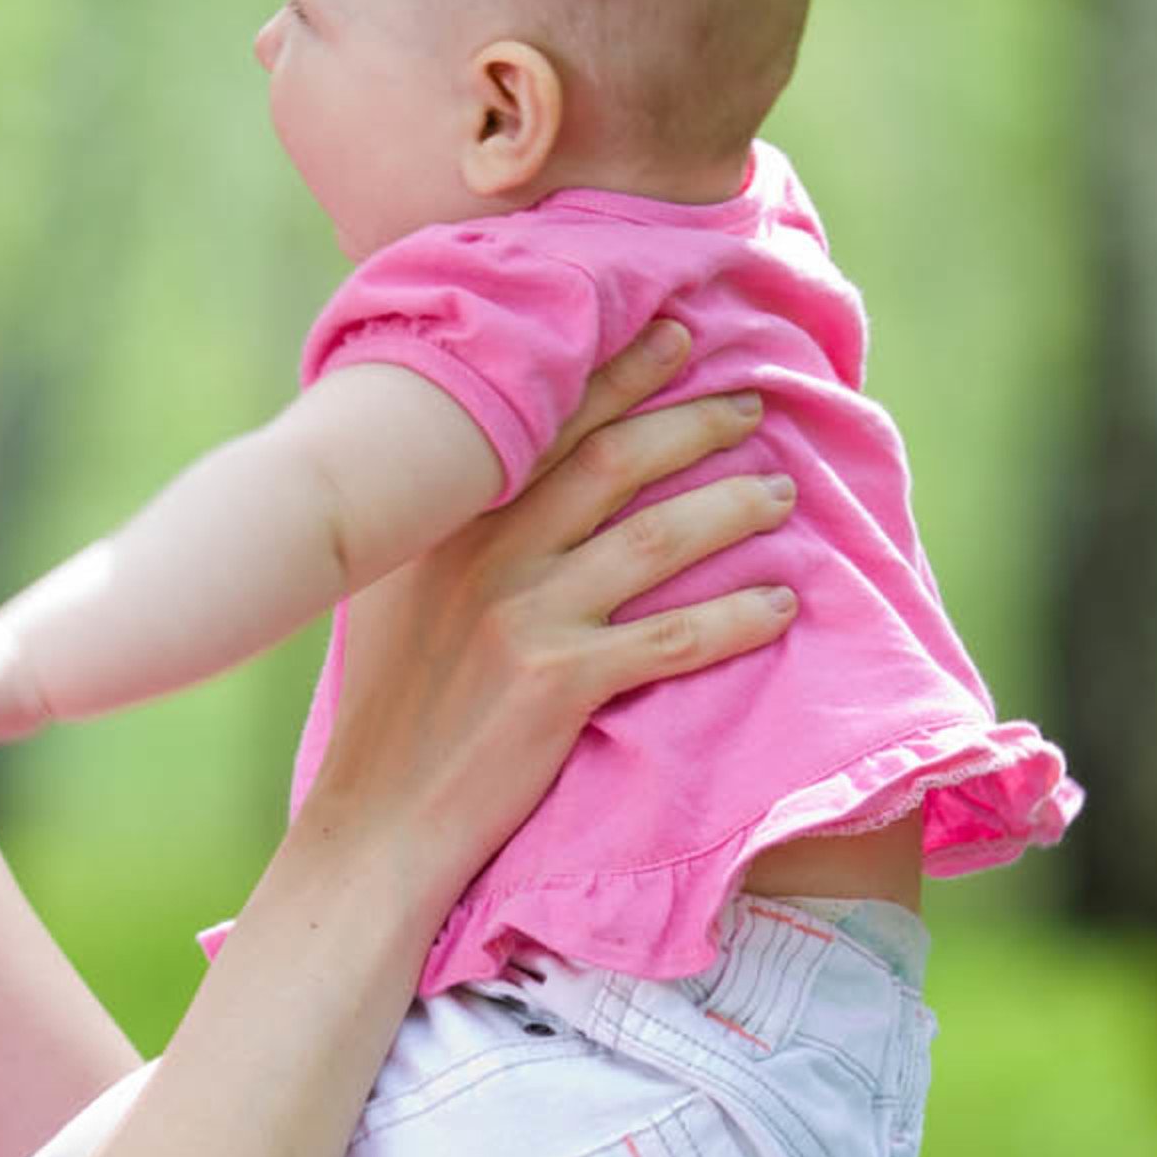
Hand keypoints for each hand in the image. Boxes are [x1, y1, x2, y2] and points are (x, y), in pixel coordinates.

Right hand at [293, 320, 793, 893]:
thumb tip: (504, 473)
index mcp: (444, 523)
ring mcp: (523, 617)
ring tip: (778, 494)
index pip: (544, 423)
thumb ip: (445, 530)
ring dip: (728, 507)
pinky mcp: (559, 685)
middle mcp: (483, 554)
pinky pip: (673, 638)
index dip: (618, 374)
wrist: (377, 819)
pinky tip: (779, 605)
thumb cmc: (389, 709)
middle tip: (748, 406)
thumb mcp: (394, 594)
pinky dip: (735, 617)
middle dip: (690, 422)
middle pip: (610, 460)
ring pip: (655, 537)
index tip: (676, 338)